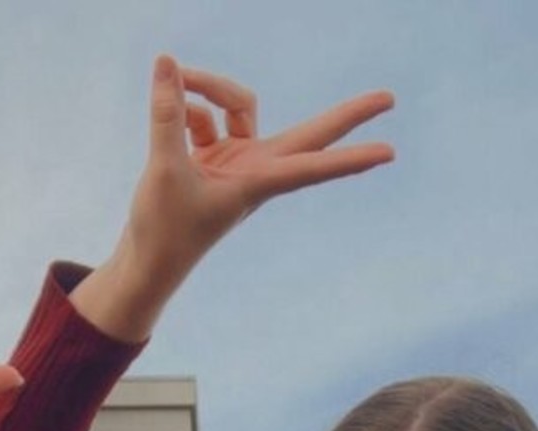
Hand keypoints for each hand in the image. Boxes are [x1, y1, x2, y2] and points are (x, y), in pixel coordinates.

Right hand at [80, 56, 393, 338]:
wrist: (147, 262)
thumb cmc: (163, 230)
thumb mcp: (163, 167)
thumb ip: (167, 114)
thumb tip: (168, 62)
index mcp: (257, 183)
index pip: (313, 166)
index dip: (349, 158)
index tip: (389, 153)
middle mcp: (255, 169)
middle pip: (310, 134)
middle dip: (347, 117)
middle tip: (390, 99)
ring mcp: (237, 161)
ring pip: (236, 104)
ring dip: (206, 86)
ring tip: (175, 78)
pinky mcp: (214, 157)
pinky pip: (203, 116)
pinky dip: (182, 107)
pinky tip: (164, 104)